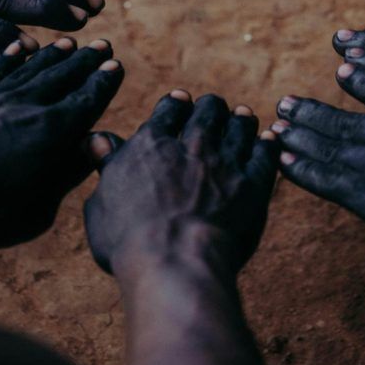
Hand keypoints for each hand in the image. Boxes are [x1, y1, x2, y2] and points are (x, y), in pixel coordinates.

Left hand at [0, 38, 122, 247]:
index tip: (116, 66)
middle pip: (64, 77)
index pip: (87, 101)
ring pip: (32, 68)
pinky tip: (19, 47)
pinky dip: (9, 56)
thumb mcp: (35, 210)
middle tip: (103, 45)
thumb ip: (66, 174)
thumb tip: (91, 147)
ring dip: (53, 55)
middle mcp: (28, 107)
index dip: (103, 83)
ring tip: (70, 43)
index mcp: (52, 133)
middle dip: (86, 61)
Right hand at [84, 92, 278, 273]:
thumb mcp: (103, 201)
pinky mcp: (253, 184)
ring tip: (242, 115)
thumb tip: (95, 139)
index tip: (181, 101)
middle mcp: (191, 144)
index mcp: (152, 144)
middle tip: (212, 109)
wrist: (174, 263)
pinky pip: (265, 154)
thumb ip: (106, 165)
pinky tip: (269, 139)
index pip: (169, 110)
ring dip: (240, 119)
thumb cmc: (129, 240)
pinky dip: (267, 144)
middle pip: (207, 111)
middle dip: (210, 108)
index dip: (176, 103)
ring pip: (239, 126)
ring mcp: (225, 162)